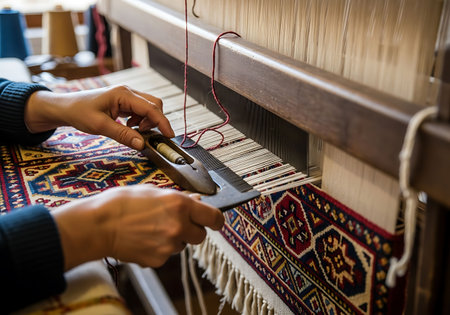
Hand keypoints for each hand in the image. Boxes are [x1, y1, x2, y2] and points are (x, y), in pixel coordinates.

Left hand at [24, 85, 174, 149]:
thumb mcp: (100, 126)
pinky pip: (141, 110)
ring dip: (147, 121)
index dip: (162, 122)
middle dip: (155, 121)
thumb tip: (143, 144)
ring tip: (133, 131)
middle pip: (155, 104)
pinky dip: (141, 120)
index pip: (151, 108)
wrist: (66, 107)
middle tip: (144, 135)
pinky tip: (129, 126)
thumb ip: (123, 135)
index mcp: (123, 94)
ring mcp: (127, 95)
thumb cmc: (80, 113)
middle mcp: (128, 92)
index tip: (170, 136)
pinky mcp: (125, 101)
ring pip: (149, 107)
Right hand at [52, 185, 223, 269]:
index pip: (214, 217)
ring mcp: (169, 246)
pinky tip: (144, 238)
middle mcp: (179, 226)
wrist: (99, 225)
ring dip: (174, 238)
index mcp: (180, 205)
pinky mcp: (158, 260)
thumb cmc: (122, 203)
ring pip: (182, 245)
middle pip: (201, 236)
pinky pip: (166, 255)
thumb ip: (179, 198)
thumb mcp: (154, 191)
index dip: (216, 220)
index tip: (214, 221)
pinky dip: (159, 249)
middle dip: (192, 230)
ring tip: (151, 228)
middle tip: (176, 223)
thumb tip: (196, 201)